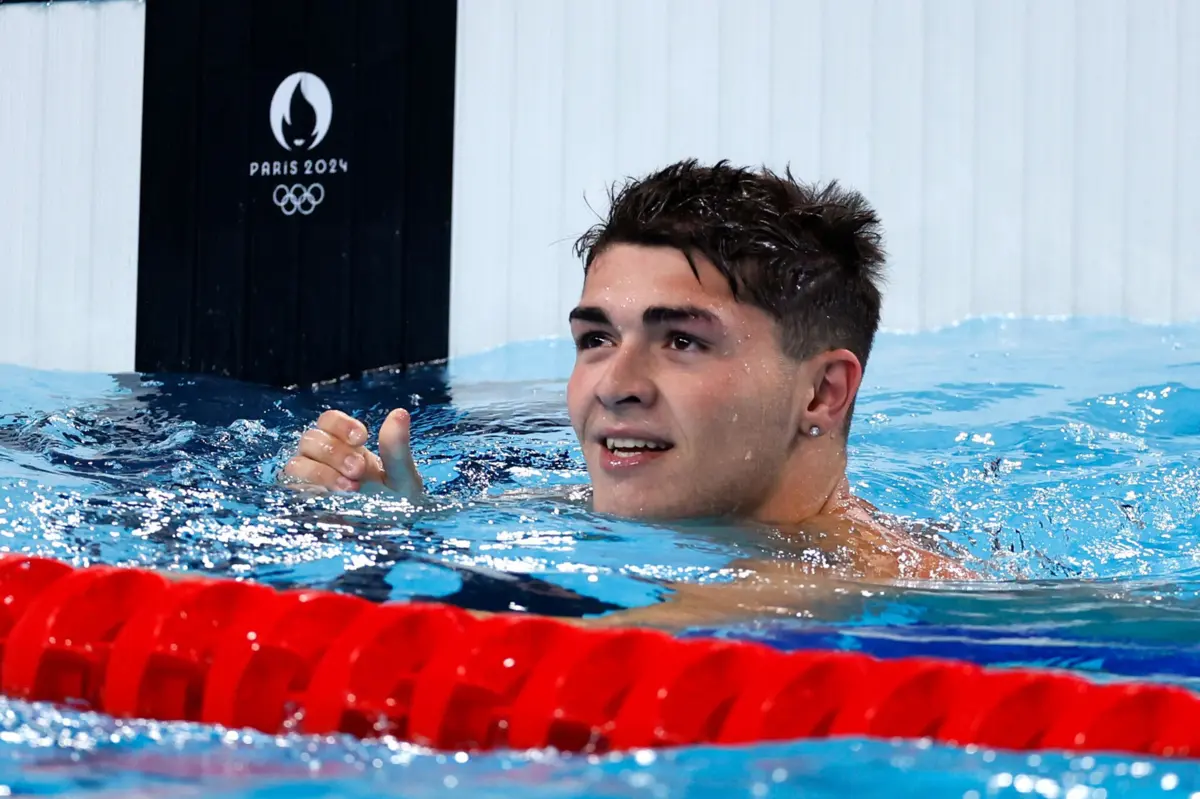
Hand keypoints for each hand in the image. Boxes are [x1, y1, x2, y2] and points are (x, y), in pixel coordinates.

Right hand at [281, 408, 423, 498]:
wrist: (391, 535)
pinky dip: (311, 488)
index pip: (328, 421)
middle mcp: (323, 458)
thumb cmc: (397, 503)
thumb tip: (400, 412)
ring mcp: (311, 480)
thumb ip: (397, 447)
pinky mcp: (303, 501)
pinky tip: (333, 497)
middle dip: (335, 451)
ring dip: (322, 472)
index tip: (361, 438)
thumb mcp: (402, 477)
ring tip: (350, 488)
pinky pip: (291, 487)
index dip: (340, 424)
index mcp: (347, 446)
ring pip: (297, 462)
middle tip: (358, 470)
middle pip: (311, 439)